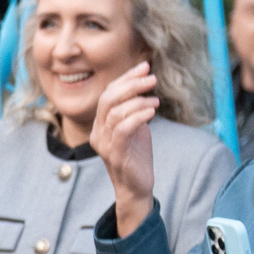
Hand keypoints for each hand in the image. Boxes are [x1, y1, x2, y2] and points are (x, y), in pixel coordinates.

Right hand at [90, 63, 161, 236]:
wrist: (137, 187)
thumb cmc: (137, 156)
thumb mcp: (136, 126)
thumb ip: (135, 107)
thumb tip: (144, 79)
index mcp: (100, 123)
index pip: (109, 93)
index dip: (126, 78)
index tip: (145, 66)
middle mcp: (98, 132)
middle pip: (108, 99)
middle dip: (131, 85)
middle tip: (151, 79)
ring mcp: (105, 144)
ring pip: (115, 112)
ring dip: (138, 101)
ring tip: (155, 101)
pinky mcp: (115, 154)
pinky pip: (123, 129)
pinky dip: (138, 116)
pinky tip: (152, 112)